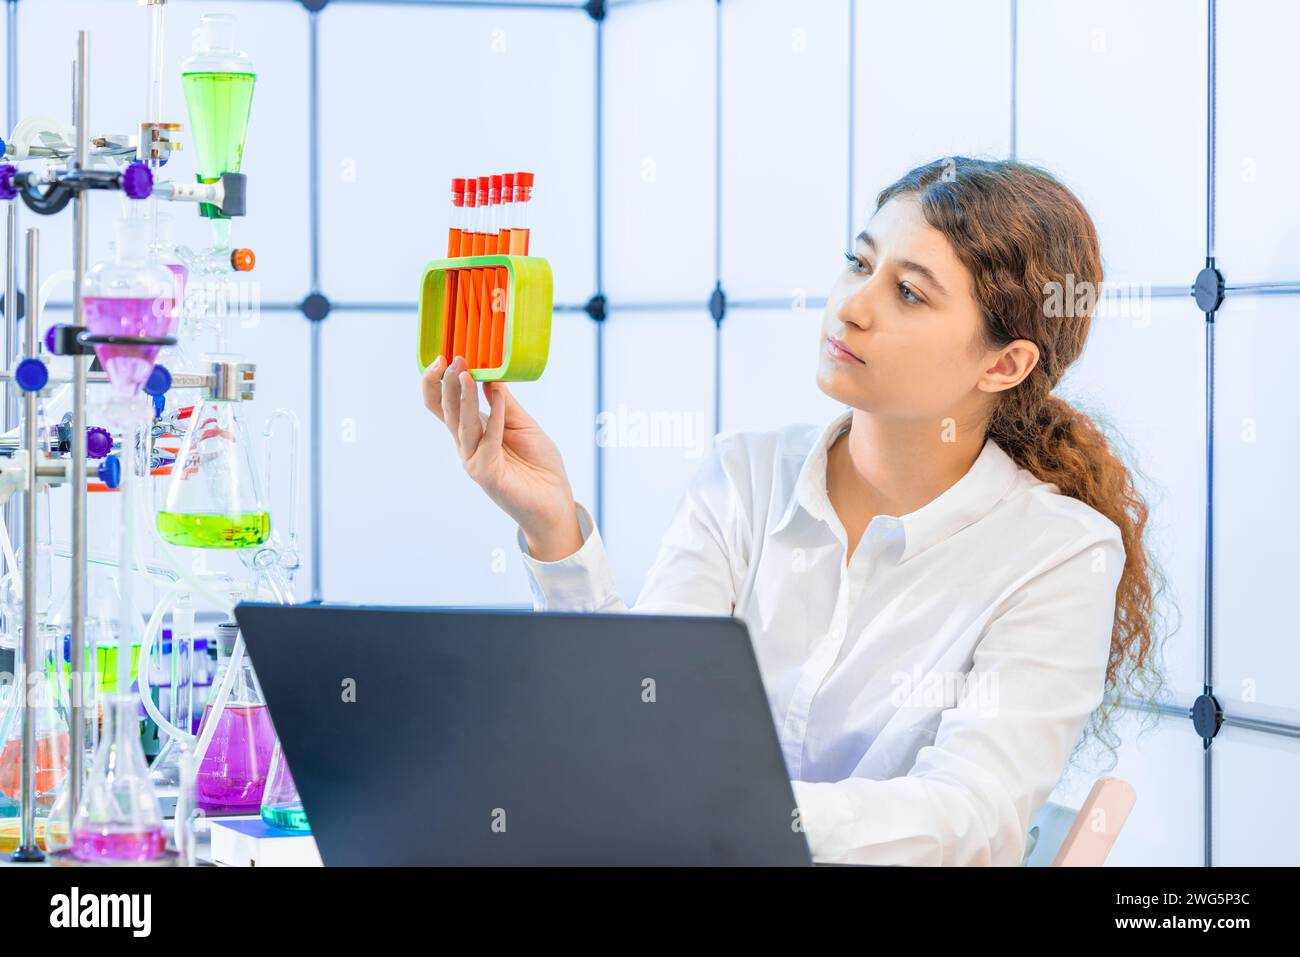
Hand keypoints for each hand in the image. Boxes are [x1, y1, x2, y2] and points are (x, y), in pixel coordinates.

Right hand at [423, 355, 584, 560]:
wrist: (554, 501)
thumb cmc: (539, 464)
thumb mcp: (522, 424)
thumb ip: (504, 402)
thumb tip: (490, 375)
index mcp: (472, 432)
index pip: (442, 404)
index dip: (437, 382)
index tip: (444, 356)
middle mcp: (467, 445)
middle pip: (445, 410)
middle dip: (447, 383)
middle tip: (452, 358)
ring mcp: (473, 459)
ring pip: (461, 422)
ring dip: (463, 395)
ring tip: (466, 371)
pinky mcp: (485, 472)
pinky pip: (488, 437)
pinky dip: (494, 413)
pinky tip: (497, 392)